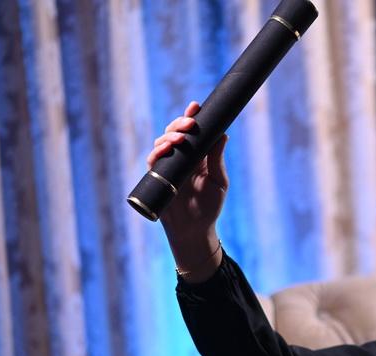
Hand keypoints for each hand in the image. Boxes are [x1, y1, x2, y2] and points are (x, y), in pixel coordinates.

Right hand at [148, 101, 228, 281]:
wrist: (195, 230)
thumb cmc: (209, 207)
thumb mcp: (219, 181)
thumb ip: (217, 158)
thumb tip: (223, 134)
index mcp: (198, 156)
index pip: (193, 133)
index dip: (191, 118)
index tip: (195, 106)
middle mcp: (181, 158)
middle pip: (175, 133)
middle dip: (180, 124)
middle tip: (190, 123)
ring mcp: (168, 167)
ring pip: (162, 143)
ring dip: (169, 136)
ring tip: (180, 138)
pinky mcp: (157, 177)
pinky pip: (153, 160)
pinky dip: (157, 152)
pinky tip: (165, 149)